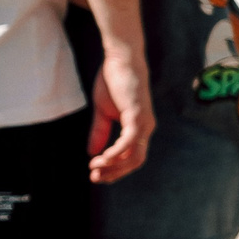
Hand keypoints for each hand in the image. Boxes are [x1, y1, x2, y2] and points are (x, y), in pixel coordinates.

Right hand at [87, 48, 152, 184]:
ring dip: (114, 166)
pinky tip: (102, 157)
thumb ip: (99, 132)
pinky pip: (129, 142)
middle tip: (94, 177)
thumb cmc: (113, 82)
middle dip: (114, 173)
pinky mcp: (138, 116)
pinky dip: (116, 152)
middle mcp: (145, 129)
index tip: (94, 173)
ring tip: (94, 168)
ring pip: (134, 156)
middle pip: (135, 163)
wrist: (121, 60)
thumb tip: (92, 152)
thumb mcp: (102, 112)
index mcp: (138, 128)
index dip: (114, 169)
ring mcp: (144, 124)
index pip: (131, 158)